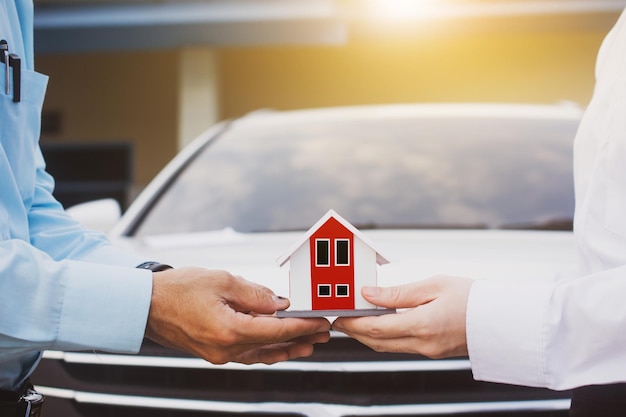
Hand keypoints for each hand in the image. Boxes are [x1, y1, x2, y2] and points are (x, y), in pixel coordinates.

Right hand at [145, 267, 330, 364]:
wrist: (146, 305)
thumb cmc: (179, 289)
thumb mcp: (222, 280)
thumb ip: (255, 294)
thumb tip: (280, 303)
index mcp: (230, 330)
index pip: (278, 330)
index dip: (303, 325)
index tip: (322, 321)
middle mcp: (226, 349)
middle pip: (273, 345)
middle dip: (301, 338)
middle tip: (325, 334)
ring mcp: (219, 355)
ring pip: (262, 353)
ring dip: (287, 348)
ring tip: (310, 344)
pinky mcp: (213, 353)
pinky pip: (247, 354)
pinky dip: (267, 351)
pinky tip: (279, 349)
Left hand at [332, 276, 472, 358]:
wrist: (503, 319)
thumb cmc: (473, 297)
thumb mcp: (434, 285)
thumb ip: (399, 293)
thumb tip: (369, 294)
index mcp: (424, 325)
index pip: (377, 328)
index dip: (353, 323)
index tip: (339, 315)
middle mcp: (424, 344)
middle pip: (377, 342)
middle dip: (354, 332)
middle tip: (339, 319)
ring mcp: (429, 351)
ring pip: (388, 347)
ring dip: (367, 336)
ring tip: (353, 321)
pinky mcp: (434, 352)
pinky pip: (401, 347)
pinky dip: (384, 337)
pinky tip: (379, 325)